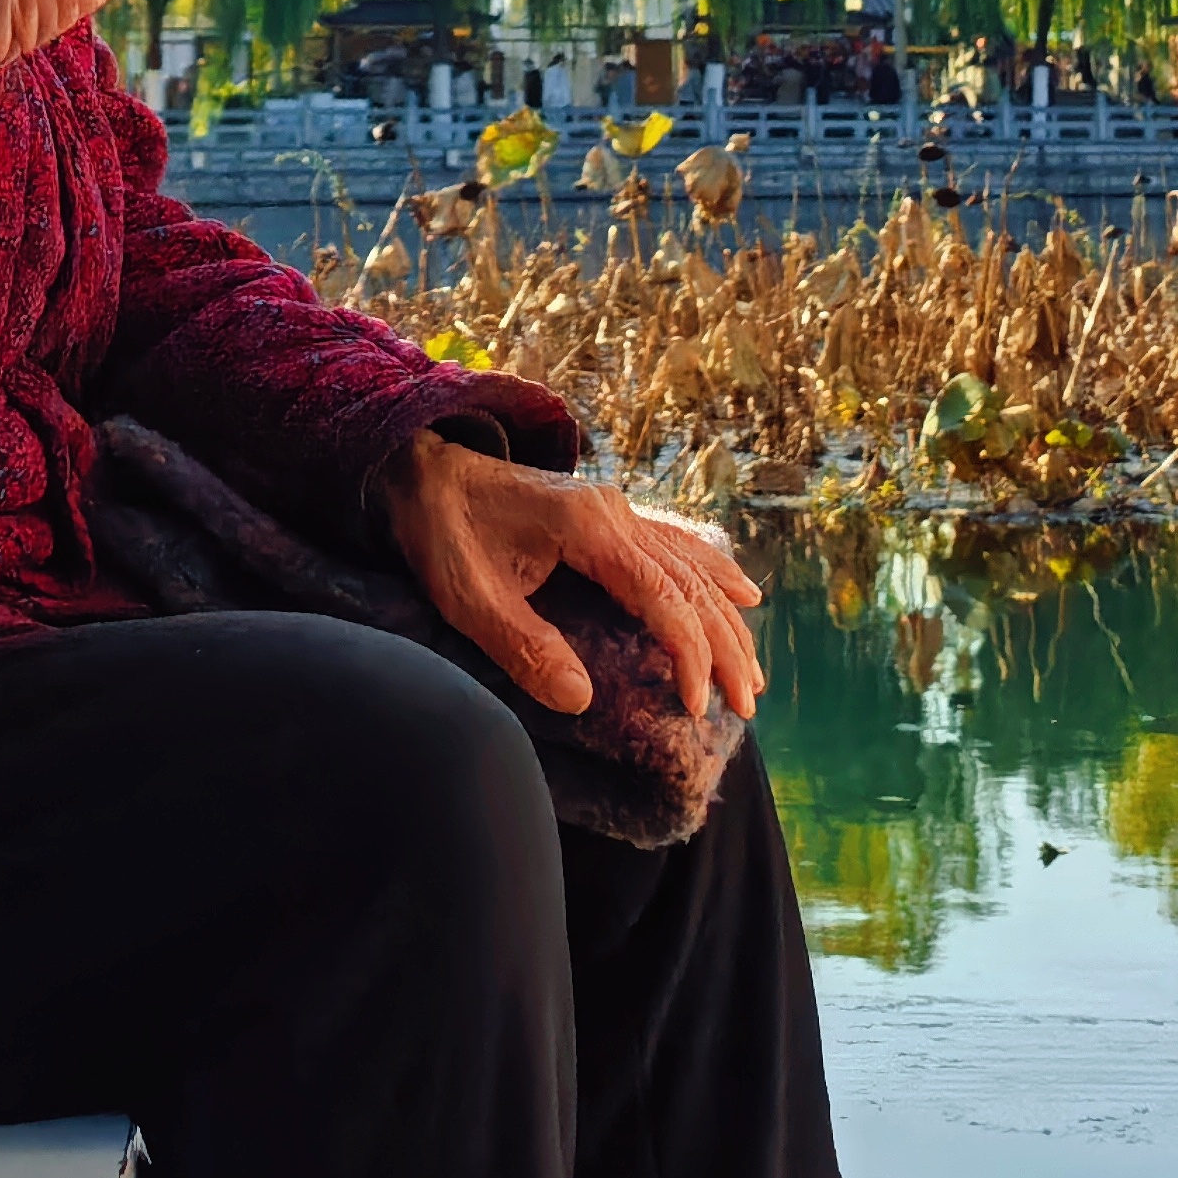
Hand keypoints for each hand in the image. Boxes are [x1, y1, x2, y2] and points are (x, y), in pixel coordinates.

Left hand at [380, 432, 763, 724]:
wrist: (425, 473)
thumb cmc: (444, 534)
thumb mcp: (470, 599)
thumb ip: (525, 647)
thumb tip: (583, 700)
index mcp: (588, 528)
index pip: (661, 597)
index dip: (687, 654)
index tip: (697, 704)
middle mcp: (615, 514)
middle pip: (689, 585)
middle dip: (723, 647)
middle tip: (745, 703)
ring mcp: (616, 511)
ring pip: (692, 567)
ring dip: (727, 620)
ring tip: (753, 672)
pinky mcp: (608, 517)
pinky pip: (678, 547)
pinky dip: (714, 574)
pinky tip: (744, 593)